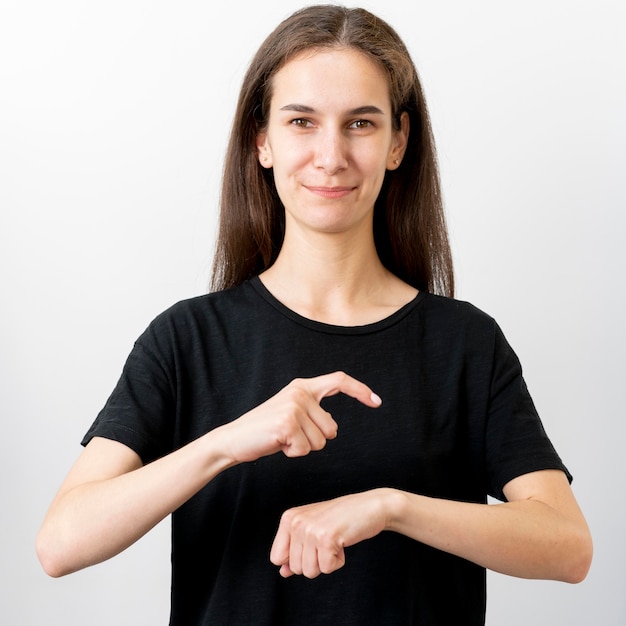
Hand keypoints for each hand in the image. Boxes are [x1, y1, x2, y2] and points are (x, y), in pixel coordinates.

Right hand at [217, 371, 381, 463]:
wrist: (233, 440)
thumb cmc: (265, 432)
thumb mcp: (291, 415)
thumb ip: (312, 413)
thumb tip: (332, 426)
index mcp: (302, 387)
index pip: (339, 381)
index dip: (360, 390)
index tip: (376, 401)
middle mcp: (299, 392)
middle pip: (332, 428)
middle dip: (315, 440)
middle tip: (290, 436)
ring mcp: (293, 406)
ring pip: (320, 442)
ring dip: (303, 448)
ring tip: (282, 439)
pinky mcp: (287, 423)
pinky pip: (305, 450)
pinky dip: (293, 454)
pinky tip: (277, 445)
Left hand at [270, 489, 393, 577]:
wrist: (370, 506)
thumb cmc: (341, 519)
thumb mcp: (312, 531)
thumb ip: (295, 550)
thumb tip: (283, 572)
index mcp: (289, 518)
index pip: (276, 557)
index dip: (295, 560)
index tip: (312, 546)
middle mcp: (296, 521)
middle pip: (295, 568)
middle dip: (314, 561)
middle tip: (327, 540)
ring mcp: (310, 529)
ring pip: (309, 571)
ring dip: (326, 561)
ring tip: (335, 540)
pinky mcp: (326, 538)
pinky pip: (327, 568)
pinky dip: (338, 561)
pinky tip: (343, 541)